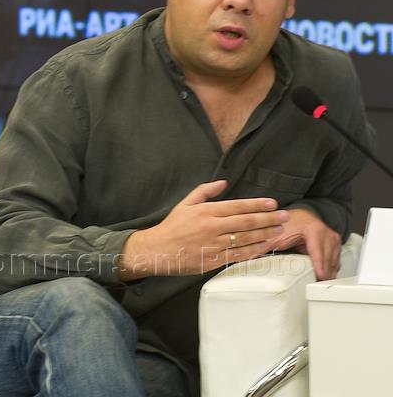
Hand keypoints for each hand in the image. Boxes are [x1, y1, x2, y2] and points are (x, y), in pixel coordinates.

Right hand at [117, 179, 287, 277]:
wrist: (159, 249)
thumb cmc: (173, 226)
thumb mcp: (186, 203)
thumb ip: (205, 191)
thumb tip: (223, 182)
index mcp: (206, 211)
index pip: (237, 206)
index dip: (257, 204)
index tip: (272, 203)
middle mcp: (212, 227)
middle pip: (246, 222)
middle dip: (267, 219)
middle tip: (284, 216)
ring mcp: (214, 245)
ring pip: (245, 239)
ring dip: (264, 234)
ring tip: (279, 230)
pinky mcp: (214, 261)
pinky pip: (238, 256)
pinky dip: (253, 251)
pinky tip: (264, 247)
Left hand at [269, 207, 340, 279]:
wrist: (301, 216)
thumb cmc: (291, 224)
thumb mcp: (278, 235)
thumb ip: (268, 244)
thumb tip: (253, 254)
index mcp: (314, 230)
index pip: (318, 251)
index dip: (319, 265)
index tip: (320, 276)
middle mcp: (327, 234)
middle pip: (328, 260)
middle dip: (323, 273)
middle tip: (315, 286)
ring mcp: (333, 240)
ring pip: (334, 263)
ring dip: (327, 273)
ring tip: (317, 283)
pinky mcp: (336, 246)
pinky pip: (336, 262)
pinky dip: (330, 269)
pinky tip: (322, 275)